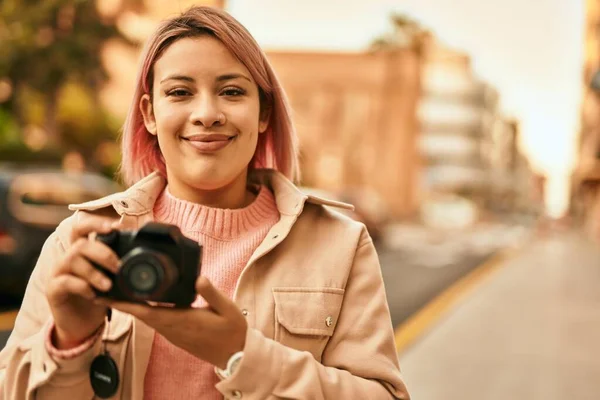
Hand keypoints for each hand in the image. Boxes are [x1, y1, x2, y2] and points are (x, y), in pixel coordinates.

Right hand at [46, 216, 119, 348]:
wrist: (82, 324)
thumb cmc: (100, 296)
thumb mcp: (113, 279)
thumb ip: (121, 266)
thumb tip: (146, 259)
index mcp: (83, 251)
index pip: (83, 228)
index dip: (96, 223)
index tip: (116, 226)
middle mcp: (68, 257)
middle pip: (80, 243)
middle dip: (103, 253)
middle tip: (119, 267)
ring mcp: (59, 272)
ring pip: (71, 259)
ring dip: (93, 271)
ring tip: (108, 285)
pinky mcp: (53, 289)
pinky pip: (64, 281)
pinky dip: (81, 286)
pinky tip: (93, 294)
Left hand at [98, 276, 247, 368]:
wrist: (236, 355)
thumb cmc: (232, 331)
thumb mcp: (227, 309)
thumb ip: (211, 293)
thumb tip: (198, 277)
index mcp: (182, 320)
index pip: (146, 311)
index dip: (125, 303)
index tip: (106, 295)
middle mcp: (172, 328)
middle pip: (139, 314)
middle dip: (120, 301)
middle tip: (102, 286)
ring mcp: (173, 333)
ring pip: (146, 317)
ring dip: (130, 306)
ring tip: (116, 290)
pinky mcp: (176, 334)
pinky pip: (154, 320)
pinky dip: (143, 310)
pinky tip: (140, 300)